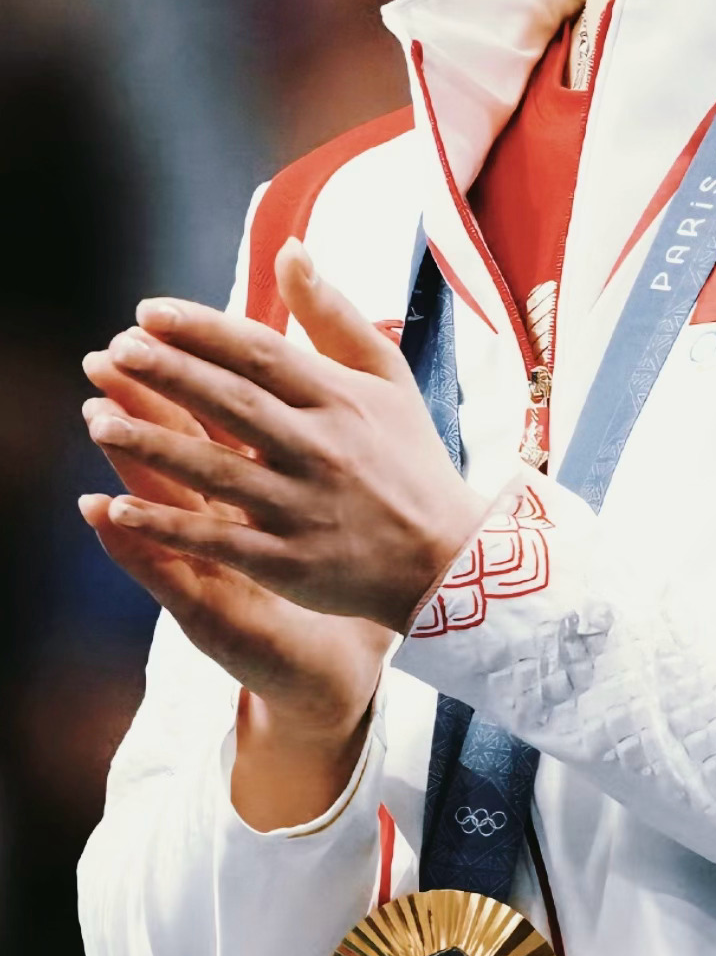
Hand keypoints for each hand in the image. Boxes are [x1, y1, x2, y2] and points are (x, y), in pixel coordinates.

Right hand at [80, 358, 390, 827]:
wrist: (379, 631)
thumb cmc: (340, 555)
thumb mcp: (326, 488)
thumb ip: (309, 420)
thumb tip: (306, 337)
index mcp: (249, 480)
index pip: (212, 416)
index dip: (183, 372)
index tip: (150, 324)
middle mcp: (221, 517)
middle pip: (177, 451)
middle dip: (142, 405)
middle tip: (102, 363)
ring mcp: (210, 562)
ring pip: (164, 505)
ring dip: (130, 463)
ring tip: (97, 423)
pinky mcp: (212, 610)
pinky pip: (170, 571)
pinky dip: (139, 543)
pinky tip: (105, 514)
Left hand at [83, 240, 487, 635]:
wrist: (448, 556)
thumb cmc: (409, 457)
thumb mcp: (386, 376)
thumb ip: (332, 314)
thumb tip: (290, 250)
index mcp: (339, 399)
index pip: (260, 353)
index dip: (202, 330)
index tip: (147, 311)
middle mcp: (319, 448)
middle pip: (232, 403)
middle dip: (168, 375)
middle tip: (113, 350)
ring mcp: (303, 508)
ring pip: (217, 471)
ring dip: (154, 446)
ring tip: (99, 420)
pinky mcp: (290, 562)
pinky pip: (220, 540)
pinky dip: (169, 526)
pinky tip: (119, 509)